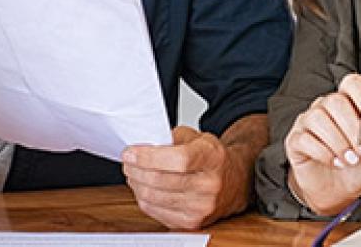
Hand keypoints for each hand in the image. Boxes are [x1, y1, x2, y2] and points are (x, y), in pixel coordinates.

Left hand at [122, 125, 249, 229]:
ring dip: (136, 183)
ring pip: (152, 197)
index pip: (177, 160)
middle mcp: (209, 184)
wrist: (232, 183)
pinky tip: (144, 187)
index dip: (148, 157)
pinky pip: (154, 211)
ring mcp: (200, 207)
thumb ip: (171, 138)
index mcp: (212, 157)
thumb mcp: (197, 137)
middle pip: (160, 180)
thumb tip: (142, 145)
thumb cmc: (211, 158)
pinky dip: (143, 198)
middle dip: (135, 169)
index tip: (130, 152)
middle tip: (127, 161)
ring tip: (133, 173)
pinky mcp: (190, 222)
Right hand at [285, 73, 360, 215]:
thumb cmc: (358, 164)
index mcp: (348, 103)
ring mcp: (308, 122)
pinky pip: (305, 139)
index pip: (352, 83)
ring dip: (339, 143)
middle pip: (335, 101)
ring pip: (318, 118)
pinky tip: (334, 162)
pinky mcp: (295, 140)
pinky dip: (324, 153)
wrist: (340, 191)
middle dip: (353, 128)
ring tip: (350, 160)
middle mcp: (326, 107)